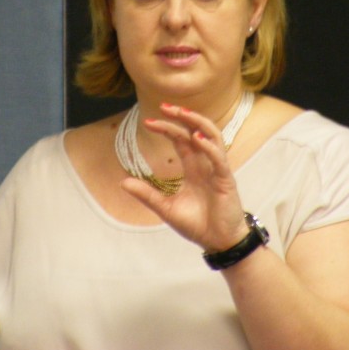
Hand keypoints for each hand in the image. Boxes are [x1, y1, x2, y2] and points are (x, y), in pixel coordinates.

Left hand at [120, 103, 249, 251]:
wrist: (219, 243)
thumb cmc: (198, 224)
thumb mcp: (166, 208)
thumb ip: (147, 195)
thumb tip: (123, 183)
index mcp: (193, 167)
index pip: (180, 139)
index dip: (167, 128)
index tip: (148, 122)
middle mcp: (206, 163)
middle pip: (196, 131)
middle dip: (182, 116)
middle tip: (164, 106)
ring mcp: (217, 169)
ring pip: (212, 137)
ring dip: (198, 123)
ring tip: (182, 113)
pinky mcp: (226, 180)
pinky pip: (219, 158)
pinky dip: (209, 147)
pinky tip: (196, 139)